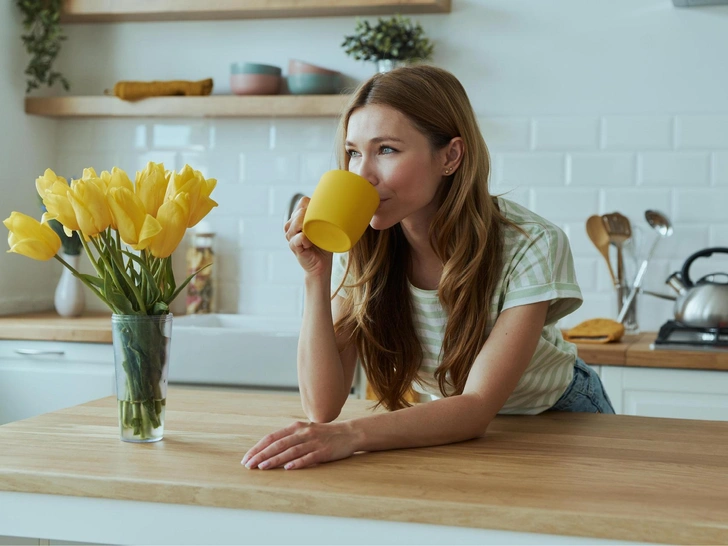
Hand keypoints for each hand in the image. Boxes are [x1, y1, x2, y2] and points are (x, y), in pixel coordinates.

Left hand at [242, 420, 360, 469]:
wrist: (349, 433)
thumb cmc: (323, 435)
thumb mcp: (305, 431)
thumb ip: (289, 438)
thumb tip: (268, 449)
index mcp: (296, 427)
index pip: (272, 437)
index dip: (258, 447)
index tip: (247, 458)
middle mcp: (303, 433)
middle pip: (278, 444)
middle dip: (261, 455)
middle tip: (248, 465)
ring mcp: (313, 442)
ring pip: (290, 451)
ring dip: (275, 459)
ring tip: (262, 467)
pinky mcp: (324, 451)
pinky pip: (308, 457)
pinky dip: (298, 462)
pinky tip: (288, 468)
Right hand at [284, 196, 331, 275]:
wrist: (322, 264)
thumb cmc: (325, 244)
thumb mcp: (327, 227)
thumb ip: (328, 215)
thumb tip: (343, 204)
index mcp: (299, 217)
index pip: (303, 202)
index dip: (313, 206)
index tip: (323, 217)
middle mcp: (292, 224)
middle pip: (300, 212)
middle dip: (312, 218)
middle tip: (321, 229)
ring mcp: (291, 235)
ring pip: (296, 223)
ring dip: (308, 228)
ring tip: (316, 237)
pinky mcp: (293, 246)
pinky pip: (297, 238)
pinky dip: (304, 239)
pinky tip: (310, 243)